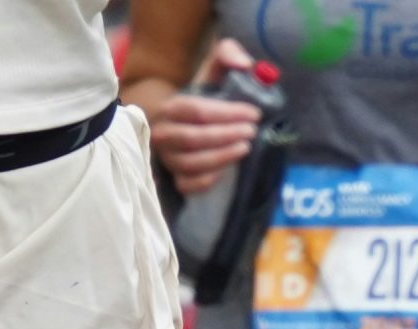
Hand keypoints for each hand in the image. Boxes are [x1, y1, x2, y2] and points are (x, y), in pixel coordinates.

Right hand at [147, 38, 267, 199]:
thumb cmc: (204, 98)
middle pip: (194, 138)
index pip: (197, 110)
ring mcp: (168, 159)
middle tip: (251, 132)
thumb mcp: (213, 71)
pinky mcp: (175, 179)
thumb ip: (228, 55)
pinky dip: (205, 181)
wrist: (182, 124)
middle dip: (226, 135)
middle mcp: (164, 133)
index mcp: (172, 107)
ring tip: (245, 148)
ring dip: (221, 157)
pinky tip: (225, 171)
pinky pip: (188, 185)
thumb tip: (245, 64)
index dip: (227, 113)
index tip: (254, 114)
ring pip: (192, 163)